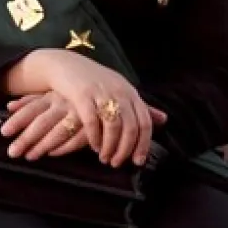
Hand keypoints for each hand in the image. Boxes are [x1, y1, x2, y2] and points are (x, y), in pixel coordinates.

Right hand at [21, 49, 163, 166]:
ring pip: (113, 127)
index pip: (145, 123)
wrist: (63, 64)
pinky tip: (93, 146)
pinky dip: (94, 138)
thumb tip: (164, 119)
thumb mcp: (120, 89)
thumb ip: (140, 106)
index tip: (137, 161)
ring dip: (110, 147)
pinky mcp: (81, 95)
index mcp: (130, 92)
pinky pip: (92, 122)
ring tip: (105, 158)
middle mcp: (119, 92)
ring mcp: (100, 93)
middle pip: (130, 127)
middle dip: (124, 150)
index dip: (143, 145)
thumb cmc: (93, 80)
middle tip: (117, 163)